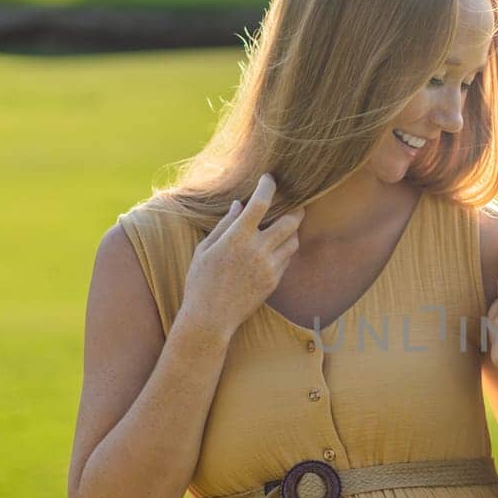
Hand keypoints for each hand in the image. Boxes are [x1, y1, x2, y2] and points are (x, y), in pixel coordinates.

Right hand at [180, 172, 303, 333]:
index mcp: (237, 238)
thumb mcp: (205, 249)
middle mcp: (257, 250)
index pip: (260, 203)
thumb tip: (239, 205)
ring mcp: (269, 267)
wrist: (210, 318)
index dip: (268, 186)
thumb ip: (224, 224)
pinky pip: (287, 260)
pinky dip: (285, 250)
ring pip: (294, 241)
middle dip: (296, 209)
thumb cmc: (200, 282)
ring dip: (292, 231)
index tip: (270, 179)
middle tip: (295, 204)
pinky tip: (275, 248)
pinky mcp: (274, 282)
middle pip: (290, 221)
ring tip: (284, 226)